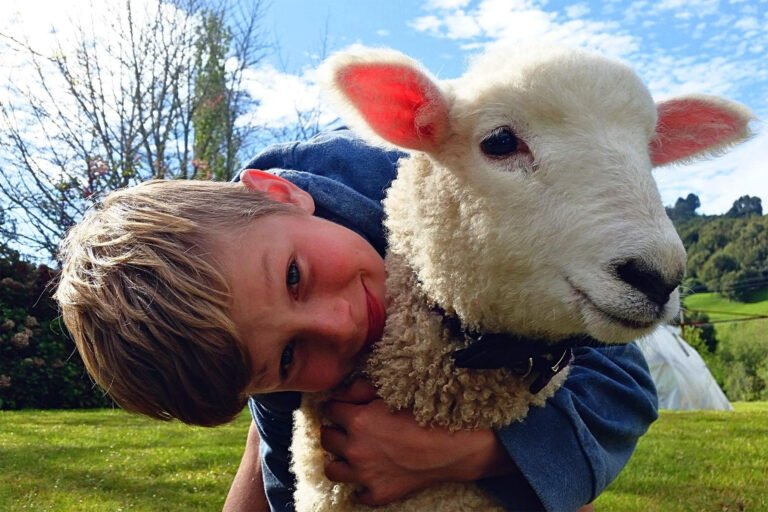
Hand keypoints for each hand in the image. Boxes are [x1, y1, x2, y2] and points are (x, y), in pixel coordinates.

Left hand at [320, 378, 515, 505]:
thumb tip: (342, 392)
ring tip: (350, 454)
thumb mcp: (392, 393)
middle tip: (346, 429)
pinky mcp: (378, 493)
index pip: (330, 410)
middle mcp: (355, 449)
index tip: (345, 408)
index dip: (338, 407)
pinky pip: (358, 494)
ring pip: (333, 470)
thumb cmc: (426, 415)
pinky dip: (361, 486)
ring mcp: (365, 475)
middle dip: (334, 431)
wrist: (453, 447)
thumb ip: (361, 389)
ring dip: (339, 460)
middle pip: (327, 439)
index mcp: (357, 421)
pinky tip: (370, 475)